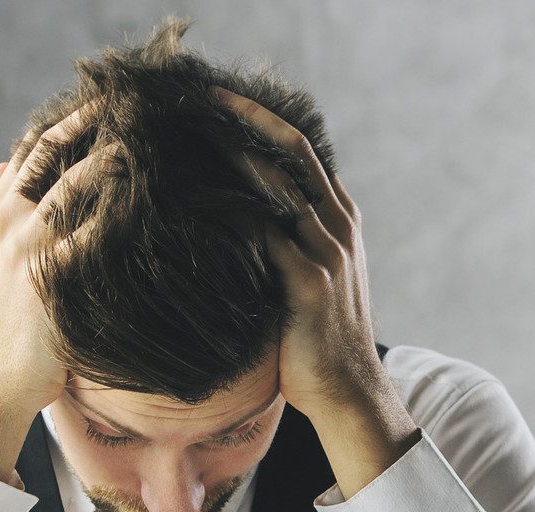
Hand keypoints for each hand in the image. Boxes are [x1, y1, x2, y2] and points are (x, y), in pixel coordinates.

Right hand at [0, 106, 107, 484]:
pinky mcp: (52, 277)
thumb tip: (6, 163)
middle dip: (86, 123)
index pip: (27, 154)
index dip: (61, 123)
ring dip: (109, 157)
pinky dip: (120, 211)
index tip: (94, 101)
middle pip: (48, 155)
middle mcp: (8, 224)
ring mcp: (28, 249)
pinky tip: (148, 195)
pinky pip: (92, 234)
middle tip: (125, 102)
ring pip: (71, 185)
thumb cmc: (0, 324)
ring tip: (144, 137)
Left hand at [213, 87, 418, 495]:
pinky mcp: (310, 282)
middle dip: (243, 117)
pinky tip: (187, 198)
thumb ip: (286, 244)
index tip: (215, 99)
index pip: (298, 150)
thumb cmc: (317, 342)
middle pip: (289, 151)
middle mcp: (338, 225)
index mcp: (339, 219)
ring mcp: (327, 251)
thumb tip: (233, 221)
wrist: (350, 393)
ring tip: (185, 130)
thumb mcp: (310, 279)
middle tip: (195, 96)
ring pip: (275, 184)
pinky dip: (226, 212)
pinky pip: (264, 234)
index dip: (258, 119)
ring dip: (230, 153)